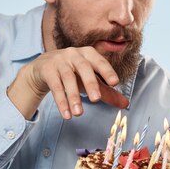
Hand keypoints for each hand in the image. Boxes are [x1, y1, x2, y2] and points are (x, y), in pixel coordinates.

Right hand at [7, 46, 128, 119]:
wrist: (44, 68)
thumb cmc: (73, 73)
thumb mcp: (90, 80)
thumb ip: (107, 92)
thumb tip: (126, 104)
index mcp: (89, 54)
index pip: (100, 61)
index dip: (107, 71)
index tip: (115, 82)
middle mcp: (74, 54)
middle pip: (84, 68)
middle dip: (91, 84)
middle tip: (96, 100)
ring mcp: (59, 60)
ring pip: (67, 78)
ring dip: (73, 97)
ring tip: (79, 114)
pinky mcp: (47, 69)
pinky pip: (55, 86)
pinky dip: (61, 101)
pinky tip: (66, 114)